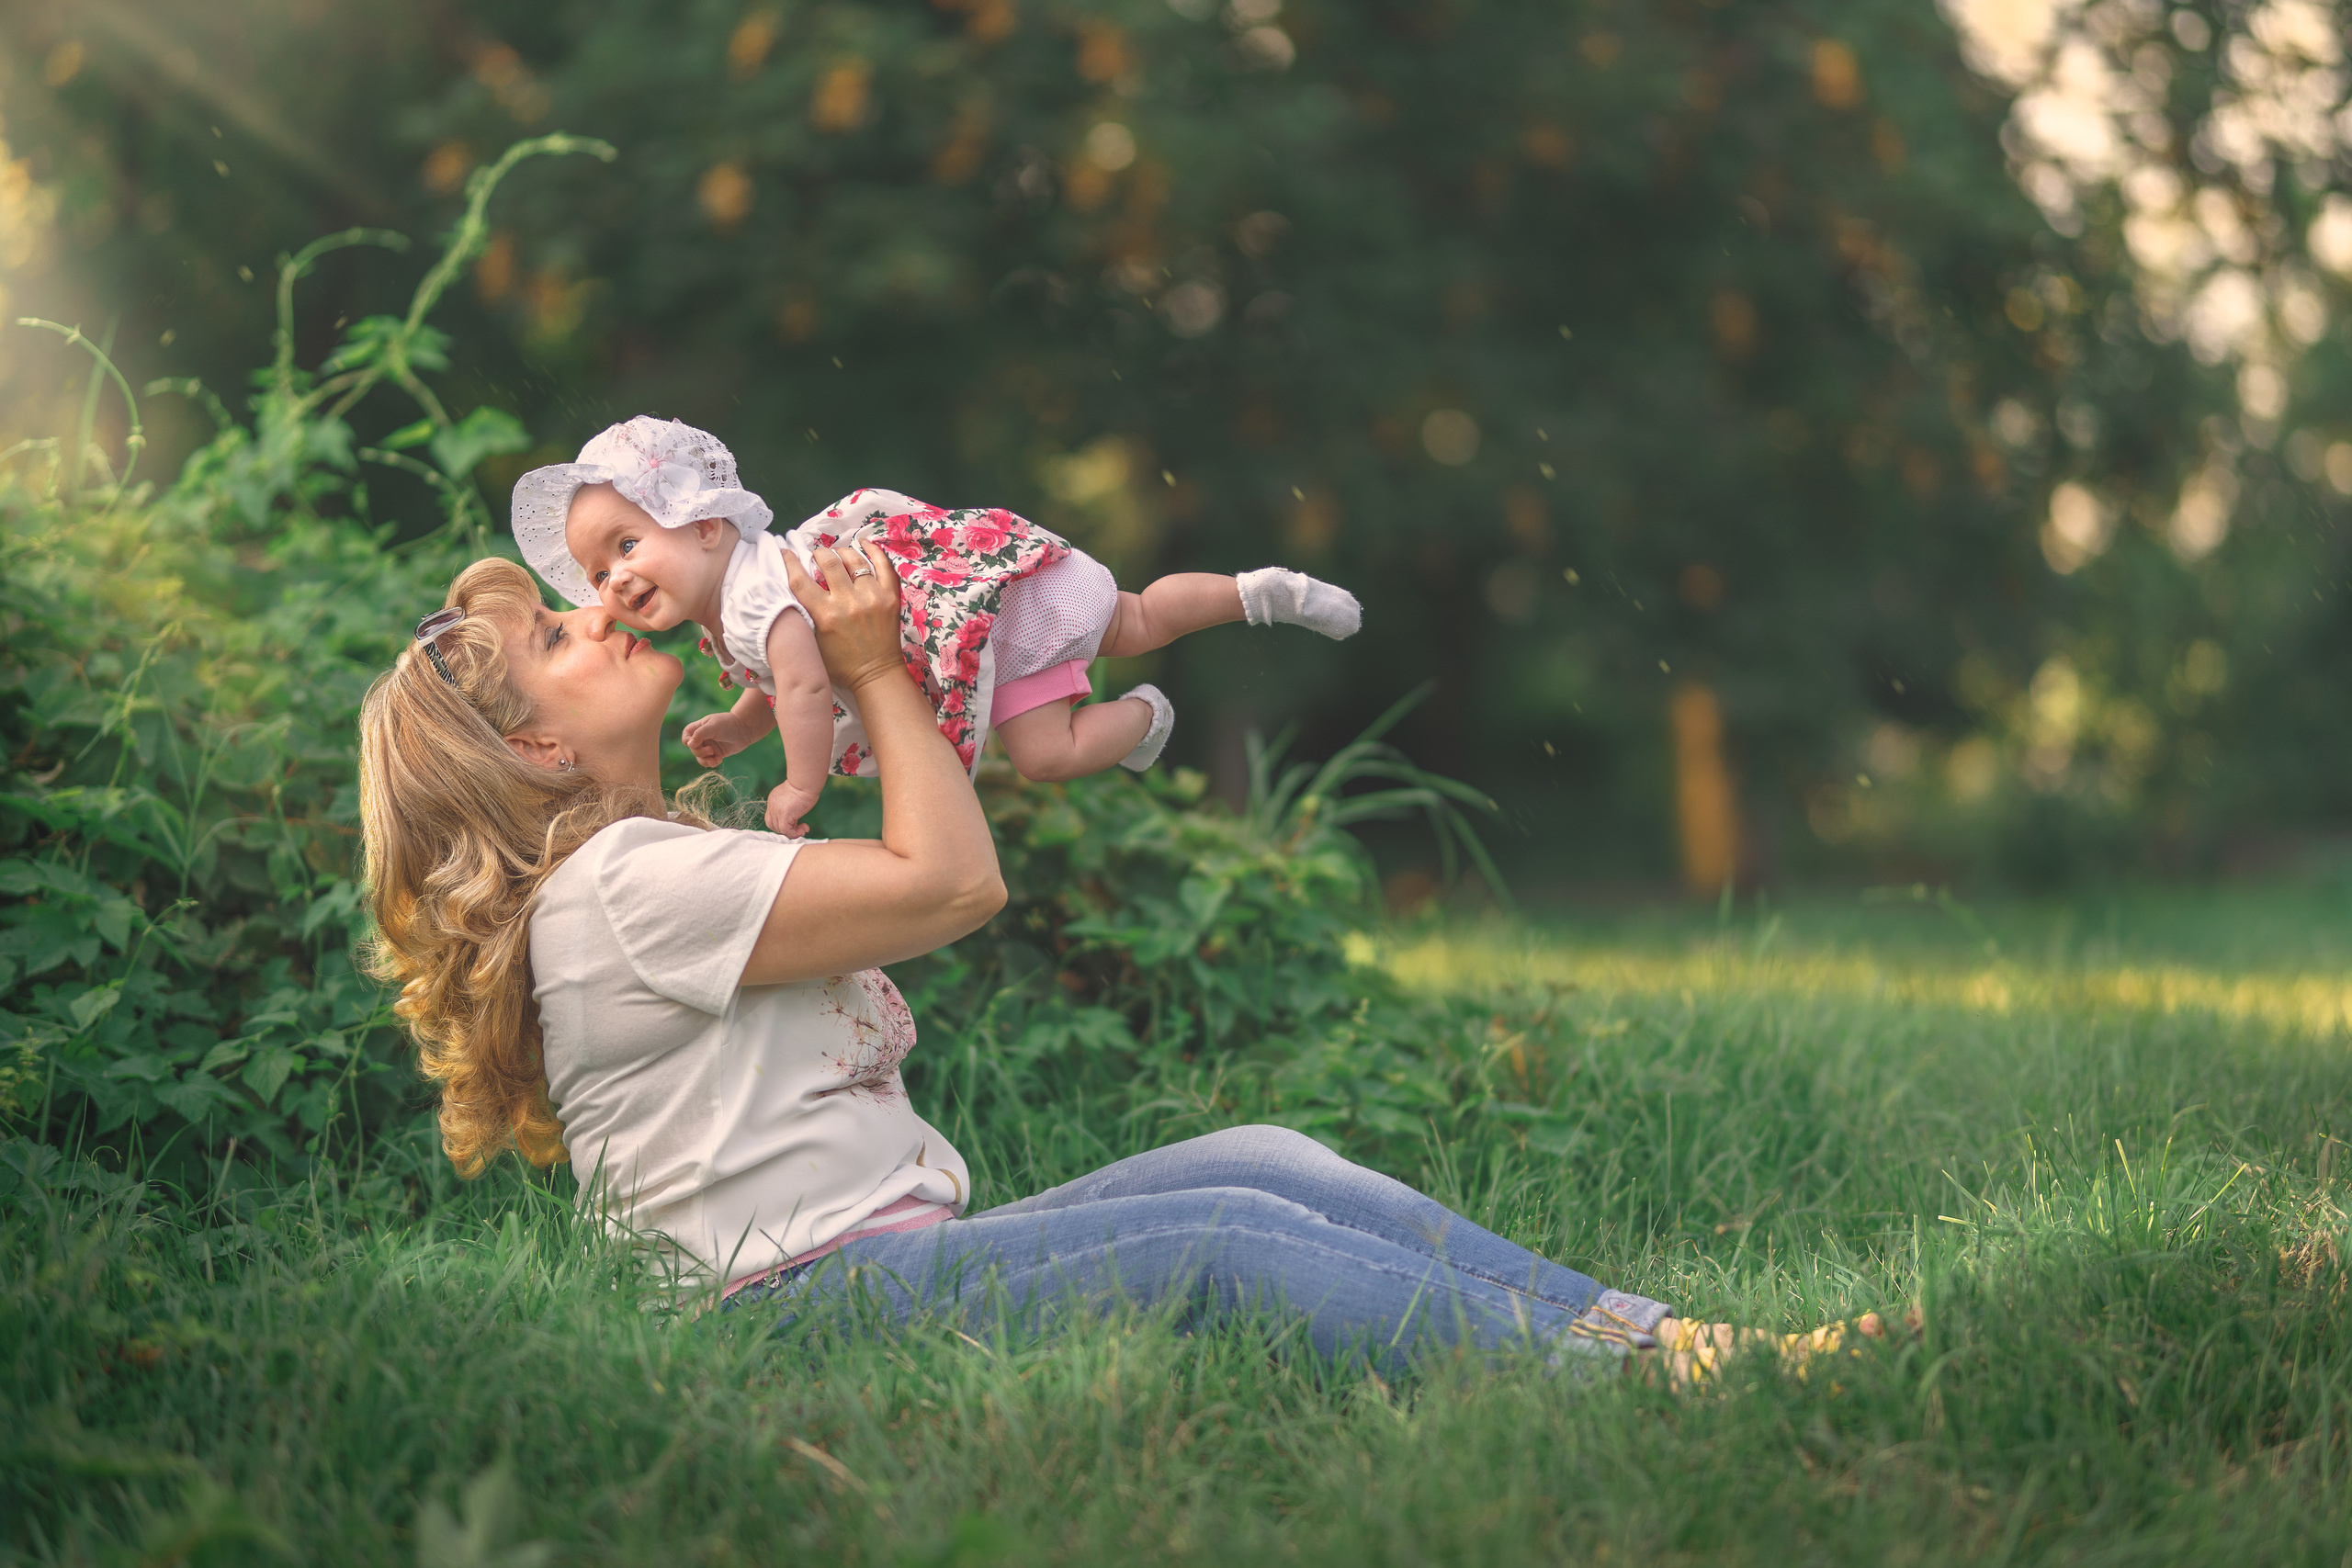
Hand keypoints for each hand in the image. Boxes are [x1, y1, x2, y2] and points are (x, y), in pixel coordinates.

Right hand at [683, 712, 747, 768]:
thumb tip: (689, 744)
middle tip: (710, 750)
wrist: (744, 729)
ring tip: (716, 759)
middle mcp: (702, 737)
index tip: (693, 743)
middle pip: (693, 749)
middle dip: (700, 752)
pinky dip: (712, 763)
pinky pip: (709, 761)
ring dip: (705, 760)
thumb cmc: (728, 724)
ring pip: (700, 757)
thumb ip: (700, 734)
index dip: (687, 740)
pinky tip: (719, 760)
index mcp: (699, 727)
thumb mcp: (713, 726)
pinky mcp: (716, 754)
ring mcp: (708, 746)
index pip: (686, 735)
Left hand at [765, 779, 821, 838]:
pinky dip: (795, 833)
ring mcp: (776, 811)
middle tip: (800, 826)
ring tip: (804, 828)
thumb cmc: (804, 786)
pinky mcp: (783, 815)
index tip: (796, 822)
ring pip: (779, 829)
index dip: (781, 823)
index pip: (772, 817)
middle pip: (773, 825)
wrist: (805, 782)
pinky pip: (786, 831)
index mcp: (773, 800)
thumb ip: (790, 806)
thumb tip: (795, 816)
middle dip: (786, 829)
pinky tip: (804, 828)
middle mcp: (772, 806)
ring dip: (792, 832)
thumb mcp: (793, 796)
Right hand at [782, 541, 904, 693]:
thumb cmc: (841, 664)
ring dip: (842, 552)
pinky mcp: (890, 597)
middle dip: (818, 554)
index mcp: (825, 615)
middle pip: (828, 561)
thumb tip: (795, 586)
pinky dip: (873, 551)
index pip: (800, 579)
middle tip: (817, 557)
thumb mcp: (813, 642)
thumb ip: (804, 615)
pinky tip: (864, 543)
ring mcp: (872, 597)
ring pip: (854, 559)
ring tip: (837, 555)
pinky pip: (883, 564)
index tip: (786, 553)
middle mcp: (848, 603)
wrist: (876, 674)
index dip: (790, 562)